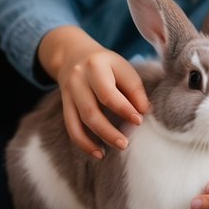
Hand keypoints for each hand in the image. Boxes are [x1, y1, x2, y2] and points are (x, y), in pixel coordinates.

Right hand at [38, 26, 149, 158]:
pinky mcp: (64, 105)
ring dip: (98, 138)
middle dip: (109, 131)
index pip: (108, 93)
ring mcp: (68, 92)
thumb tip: (144, 111)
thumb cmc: (106, 65)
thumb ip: (134, 89)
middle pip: (91, 110)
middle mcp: (78, 79)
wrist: (74, 55)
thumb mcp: (122, 68)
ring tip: (117, 148)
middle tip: (126, 144)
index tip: (139, 121)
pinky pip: (71, 127)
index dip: (124, 109)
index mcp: (96, 65)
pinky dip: (83, 143)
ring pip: (80, 121)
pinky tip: (98, 153)